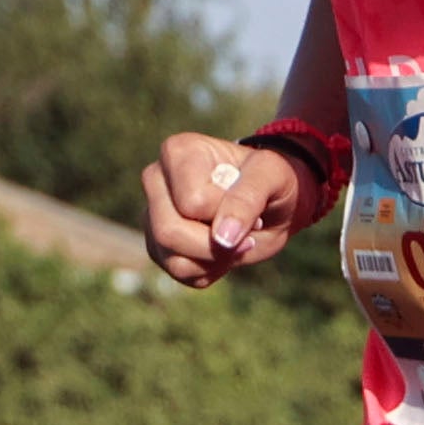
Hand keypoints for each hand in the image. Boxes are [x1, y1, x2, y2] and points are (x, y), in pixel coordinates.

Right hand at [141, 127, 323, 289]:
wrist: (271, 203)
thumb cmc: (269, 180)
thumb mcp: (271, 176)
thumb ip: (248, 198)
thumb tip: (222, 237)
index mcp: (177, 152)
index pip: (191, 202)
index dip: (227, 213)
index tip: (251, 203)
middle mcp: (156, 180)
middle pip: (169, 232)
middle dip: (217, 246)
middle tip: (247, 234)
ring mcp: (152, 214)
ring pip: (173, 259)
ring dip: (217, 260)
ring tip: (237, 242)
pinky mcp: (158, 245)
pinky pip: (180, 273)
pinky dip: (211, 270)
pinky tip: (224, 251)